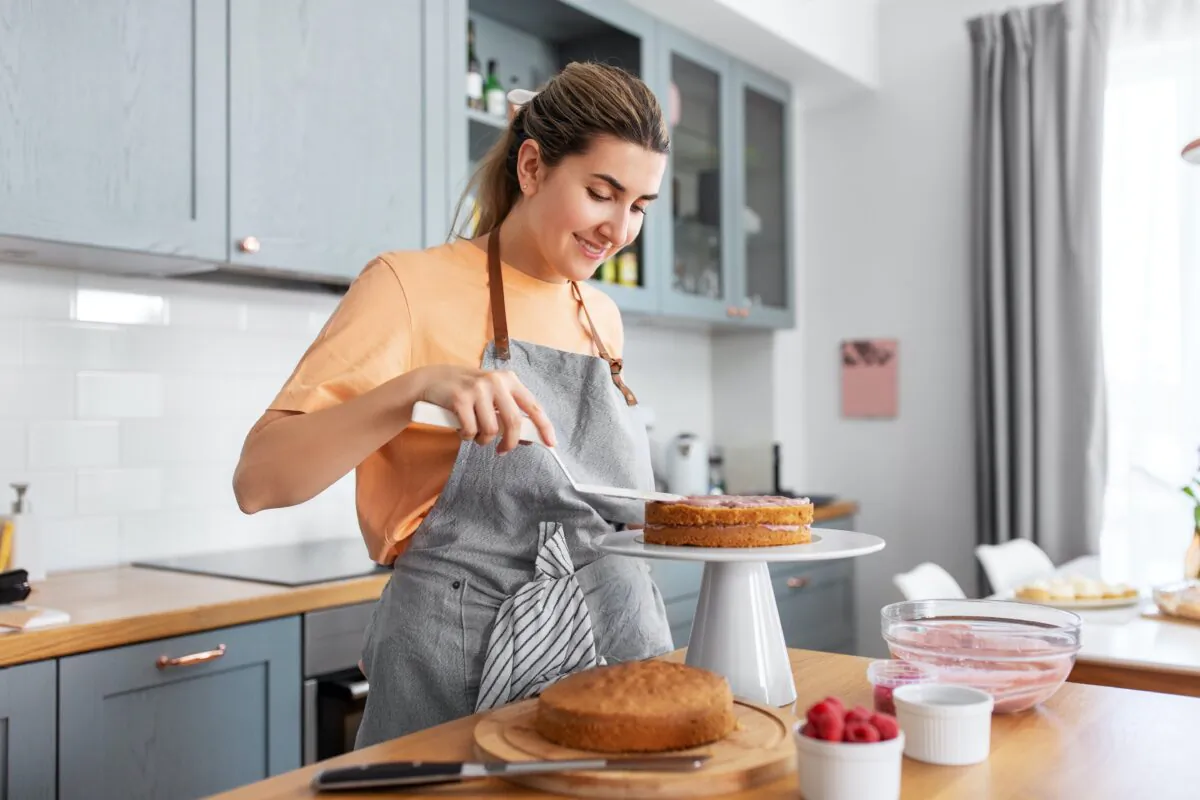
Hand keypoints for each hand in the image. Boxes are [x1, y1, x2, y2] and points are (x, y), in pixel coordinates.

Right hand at [411, 365, 556, 452]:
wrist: (432, 380)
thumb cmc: (467, 392)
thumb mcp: (492, 396)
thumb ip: (509, 412)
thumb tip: (528, 438)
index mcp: (509, 380)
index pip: (533, 406)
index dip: (544, 426)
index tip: (551, 442)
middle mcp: (496, 381)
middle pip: (513, 422)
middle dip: (510, 442)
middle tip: (503, 450)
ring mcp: (478, 389)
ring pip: (490, 430)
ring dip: (483, 440)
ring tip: (475, 433)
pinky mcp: (460, 398)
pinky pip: (470, 430)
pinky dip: (467, 436)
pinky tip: (462, 429)